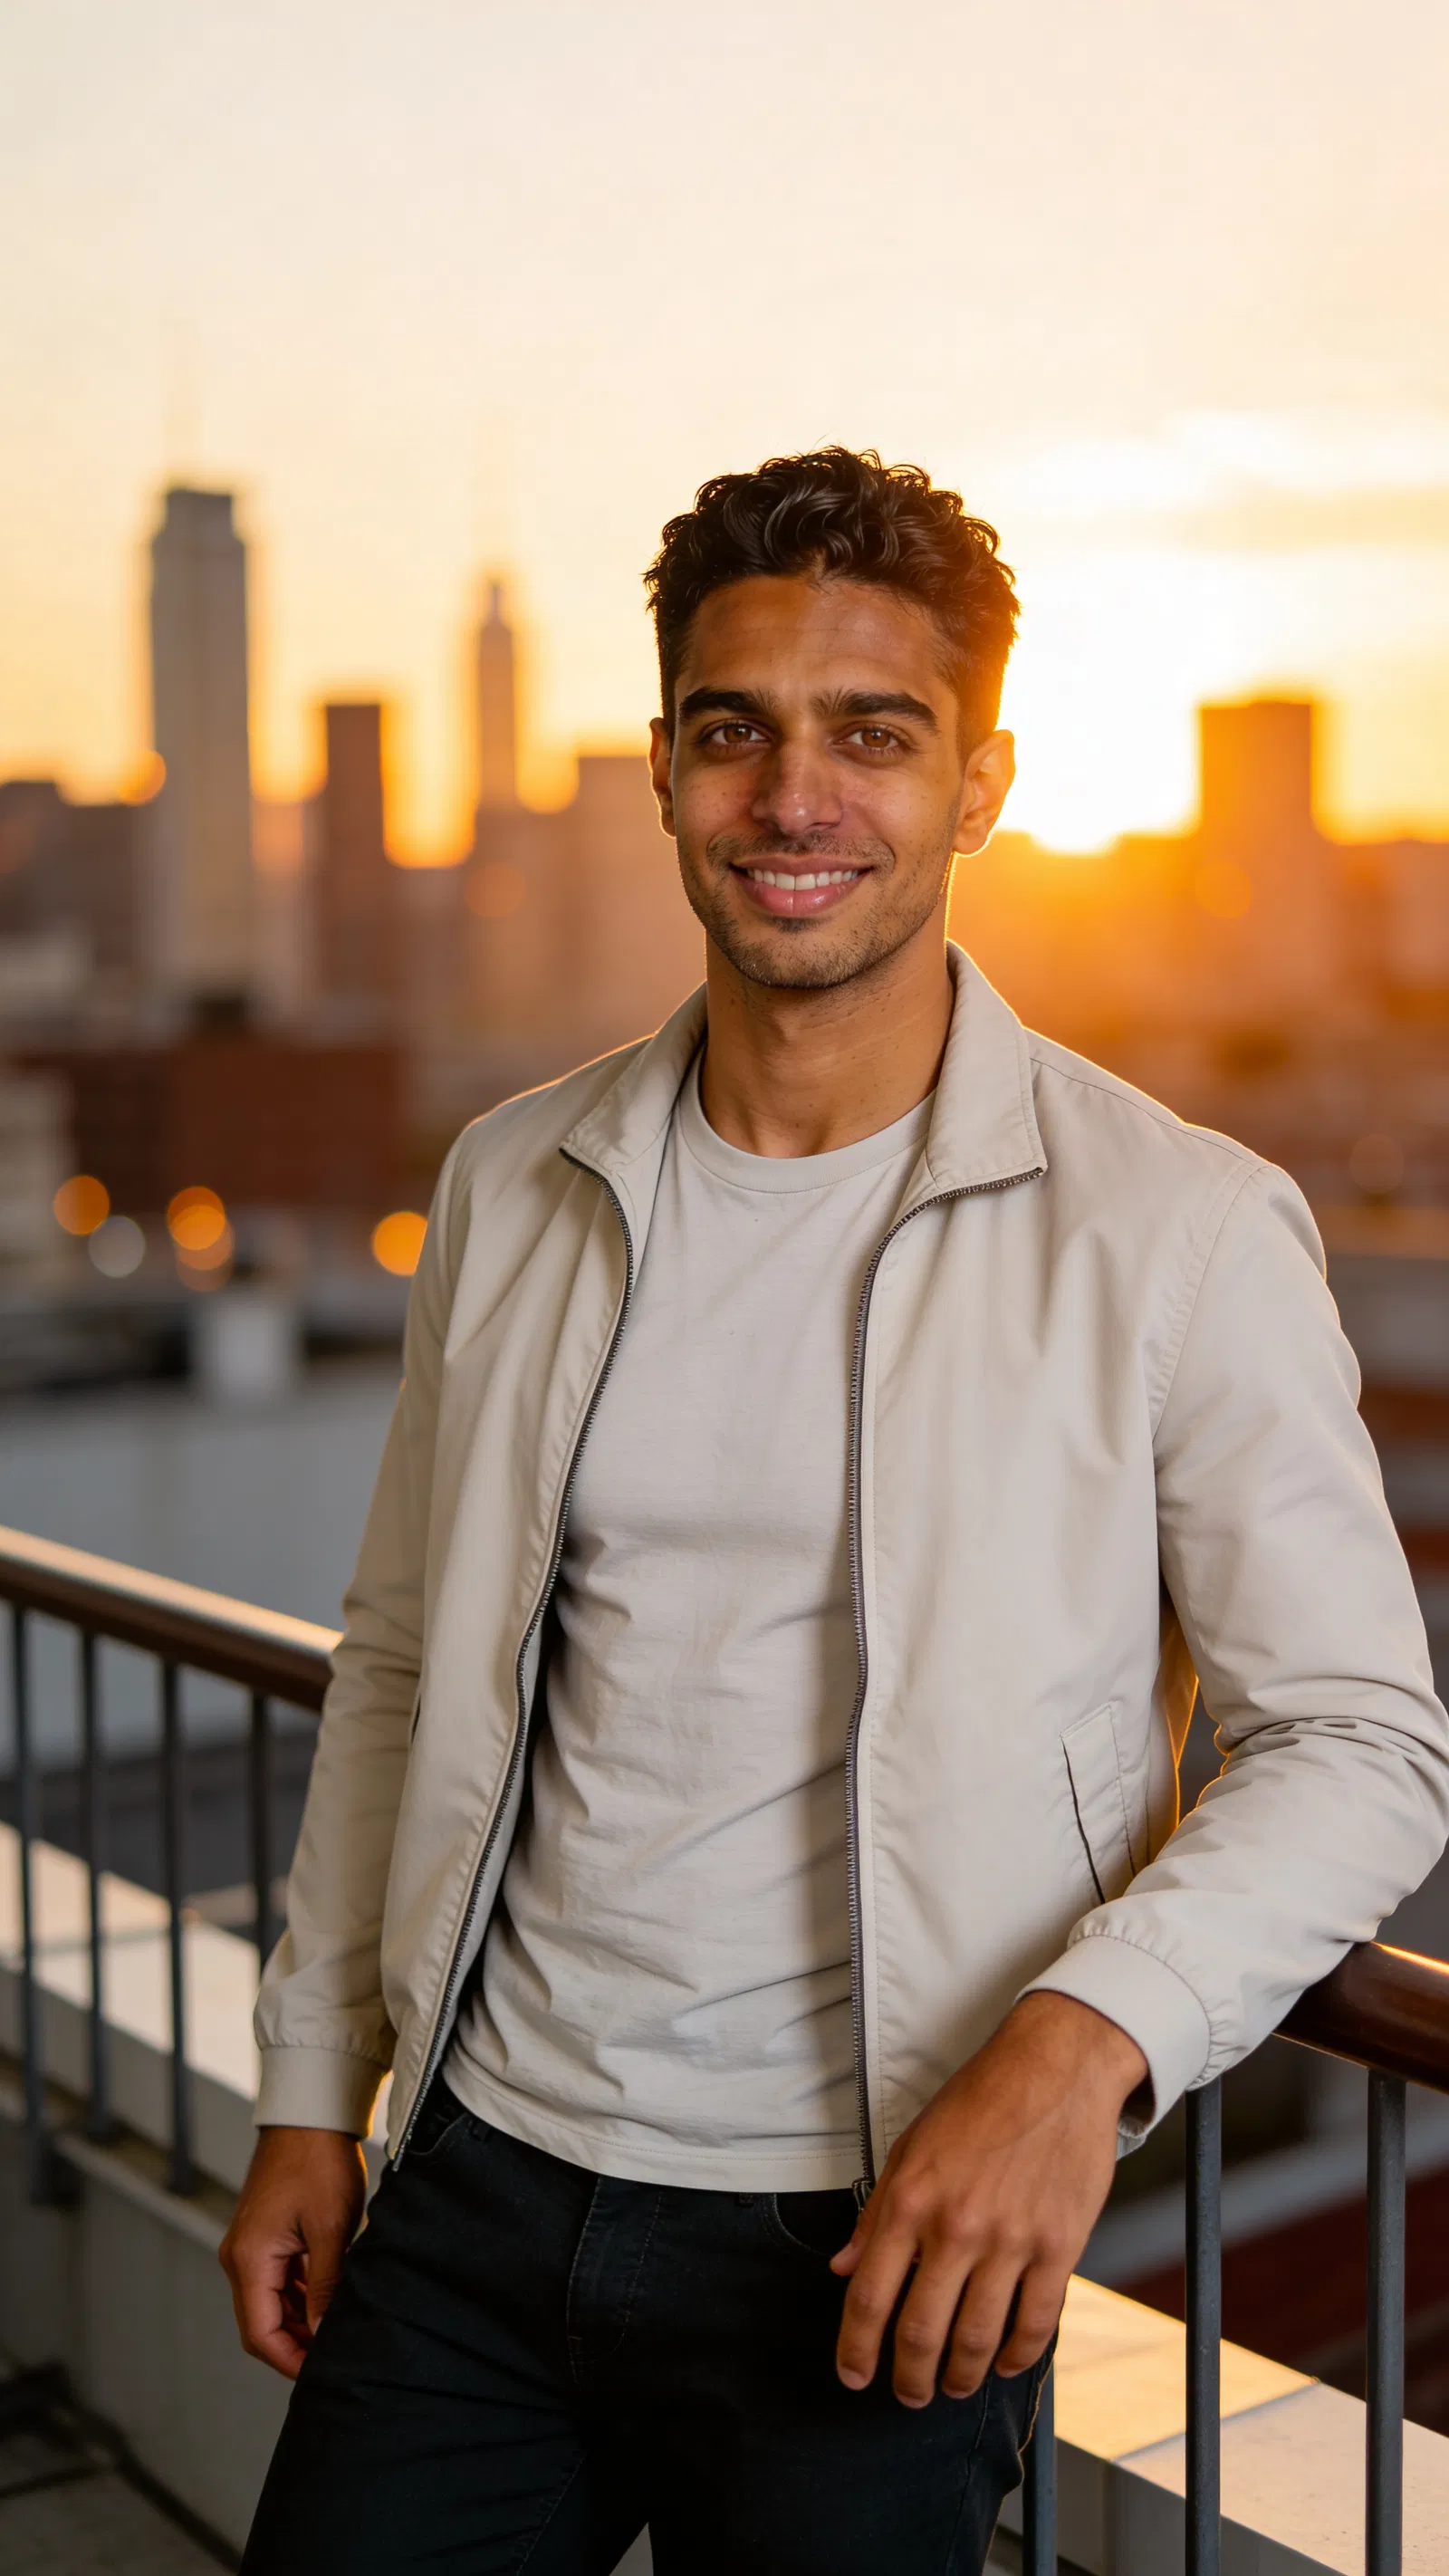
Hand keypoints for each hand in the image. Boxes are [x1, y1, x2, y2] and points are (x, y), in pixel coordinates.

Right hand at [220, 2126, 367, 2378]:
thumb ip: (325, 2288)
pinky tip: (331, 2295)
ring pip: (271, 2304)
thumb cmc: (319, 2163)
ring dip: (301, 2319)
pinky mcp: (265, 2235)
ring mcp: (250, 2246)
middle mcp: (240, 2257)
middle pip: (262, 2323)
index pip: (260, 2334)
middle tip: (337, 2354)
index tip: (324, 2372)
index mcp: (248, 2260)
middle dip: (297, 2344)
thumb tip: (326, 2336)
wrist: (310, 2114)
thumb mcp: (330, 2230)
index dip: (290, 2361)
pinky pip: (278, 2280)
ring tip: (340, 2325)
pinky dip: (301, 2294)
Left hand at [831, 1993, 1146, 2406]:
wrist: (1055, 2068)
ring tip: (953, 2386)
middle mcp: (955, 2226)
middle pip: (920, 2333)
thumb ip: (877, 2212)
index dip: (856, 2349)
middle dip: (908, 2378)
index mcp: (911, 2199)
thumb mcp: (911, 2146)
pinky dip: (1015, 2356)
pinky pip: (1035, 2323)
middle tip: (908, 2394)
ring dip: (959, 2377)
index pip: (868, 2297)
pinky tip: (1003, 2363)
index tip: (853, 2375)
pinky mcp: (1059, 2246)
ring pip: (976, 2339)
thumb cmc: (980, 2100)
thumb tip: (844, 2267)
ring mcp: (1010, 2240)